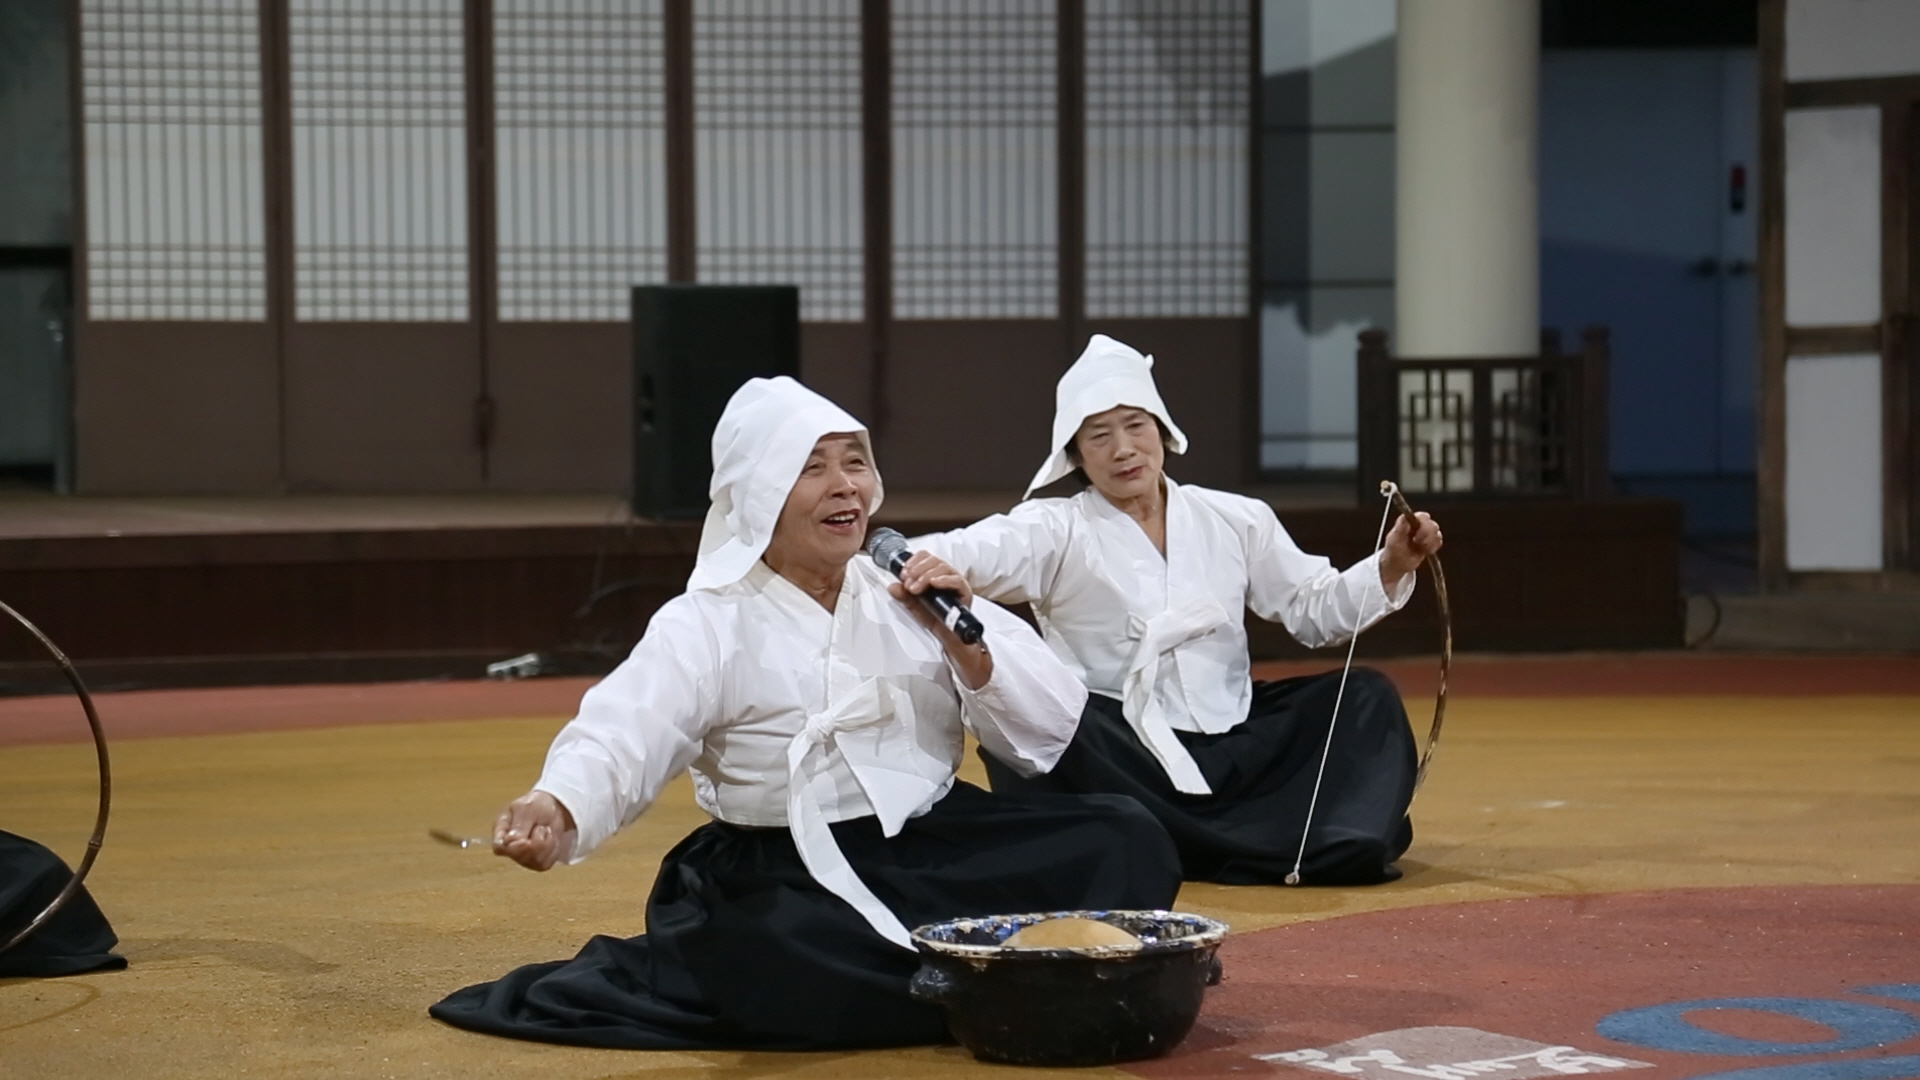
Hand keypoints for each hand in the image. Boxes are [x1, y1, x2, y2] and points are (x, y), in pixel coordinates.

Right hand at [492, 790, 576, 870]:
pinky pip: (546, 863)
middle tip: (540, 827)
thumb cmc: (536, 805)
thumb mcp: (527, 808)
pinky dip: (553, 850)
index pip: (499, 847)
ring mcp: (522, 858)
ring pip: (535, 861)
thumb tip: (507, 841)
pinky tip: (550, 839)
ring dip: (546, 844)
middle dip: (536, 842)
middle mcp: (508, 848)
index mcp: (501, 831)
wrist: (554, 809)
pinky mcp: (537, 863)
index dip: (513, 847)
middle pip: (520, 857)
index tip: (526, 839)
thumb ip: (519, 825)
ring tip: (544, 830)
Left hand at [888, 552, 991, 688]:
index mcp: (934, 574)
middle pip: (934, 560)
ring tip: (916, 587)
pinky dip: (943, 580)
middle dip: (917, 569)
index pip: (926, 557)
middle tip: (908, 582)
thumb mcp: (915, 607)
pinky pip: (956, 580)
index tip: (903, 572)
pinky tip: (933, 583)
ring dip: (926, 575)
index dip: (913, 561)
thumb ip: (904, 597)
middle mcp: (946, 576)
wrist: (950, 638)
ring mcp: (956, 583)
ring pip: (943, 567)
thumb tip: (892, 586)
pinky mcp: (965, 593)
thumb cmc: (936, 620)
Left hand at [1380, 511, 1442, 588]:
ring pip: (1437, 532)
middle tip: (1418, 543)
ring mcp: (1425, 533)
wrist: (1398, 565)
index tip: (1418, 537)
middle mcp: (1418, 525)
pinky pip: (1438, 541)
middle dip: (1428, 536)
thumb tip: (1404, 516)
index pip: (1422, 516)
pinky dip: (1434, 547)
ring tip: (1421, 548)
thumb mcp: (1394, 540)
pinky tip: (1426, 551)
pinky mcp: (1431, 542)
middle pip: (1432, 524)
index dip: (1424, 525)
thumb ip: (1400, 528)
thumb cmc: (1393, 551)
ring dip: (1430, 542)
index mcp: (1409, 521)